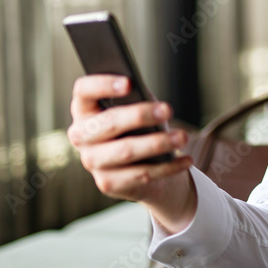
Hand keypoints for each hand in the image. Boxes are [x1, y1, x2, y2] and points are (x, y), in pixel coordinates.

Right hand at [68, 75, 195, 231]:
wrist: (141, 164)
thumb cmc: (138, 126)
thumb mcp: (137, 107)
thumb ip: (137, 99)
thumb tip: (150, 101)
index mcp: (84, 109)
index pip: (84, 91)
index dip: (102, 85)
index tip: (129, 83)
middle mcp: (80, 136)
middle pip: (108, 123)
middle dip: (140, 115)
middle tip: (167, 110)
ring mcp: (91, 162)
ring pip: (125, 151)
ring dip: (158, 143)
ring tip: (182, 137)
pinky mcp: (108, 183)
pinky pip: (141, 174)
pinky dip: (168, 167)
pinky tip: (186, 159)